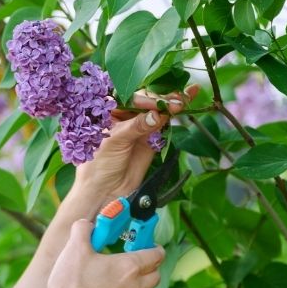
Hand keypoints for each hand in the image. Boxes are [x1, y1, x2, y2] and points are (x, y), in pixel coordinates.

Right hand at [41, 219, 164, 287]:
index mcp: (130, 267)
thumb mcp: (73, 251)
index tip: (149, 247)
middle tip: (135, 266)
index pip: (156, 254)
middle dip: (149, 268)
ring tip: (127, 287)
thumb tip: (87, 224)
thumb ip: (82, 231)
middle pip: (156, 275)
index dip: (154, 248)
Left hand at [71, 85, 199, 204]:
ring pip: (158, 108)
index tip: (157, 103)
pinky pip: (165, 122)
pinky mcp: (153, 136)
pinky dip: (175, 112)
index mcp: (108, 110)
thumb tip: (157, 114)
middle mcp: (125, 114)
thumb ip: (135, 126)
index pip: (129, 96)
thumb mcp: (114, 141)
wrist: (107, 191)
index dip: (144, 97)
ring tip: (187, 96)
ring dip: (173, 101)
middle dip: (162, 99)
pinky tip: (187, 100)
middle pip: (146, 99)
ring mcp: (140, 124)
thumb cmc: (99, 164)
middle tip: (177, 100)